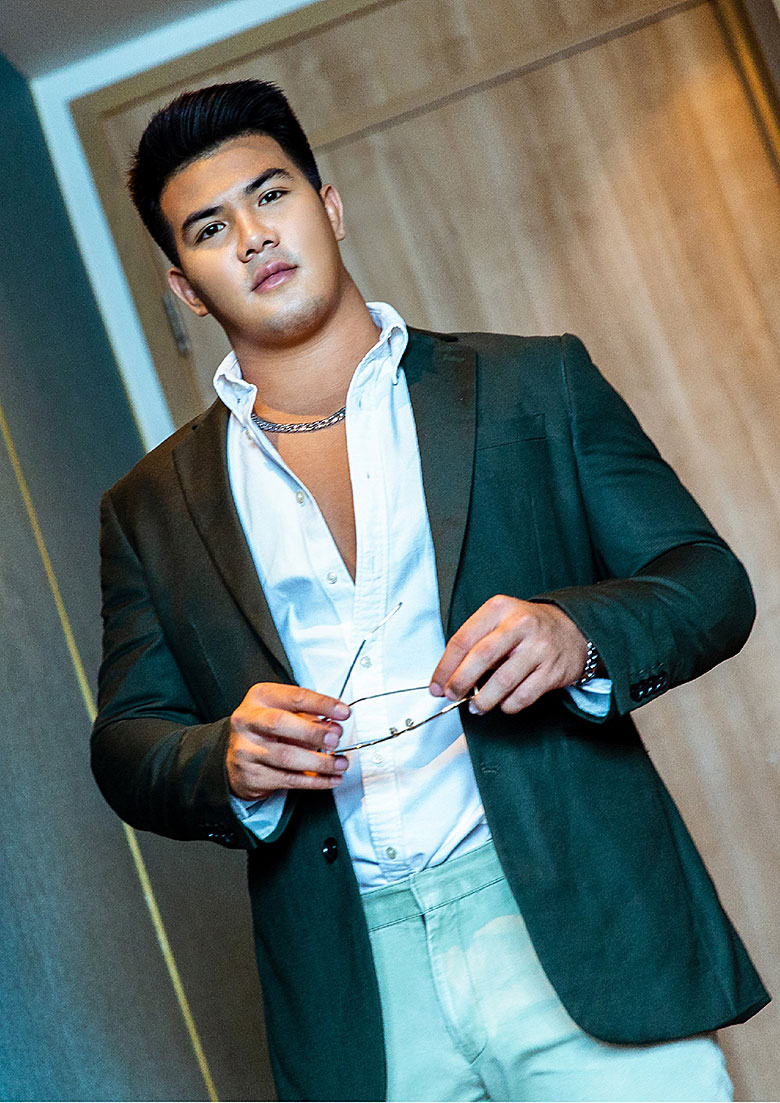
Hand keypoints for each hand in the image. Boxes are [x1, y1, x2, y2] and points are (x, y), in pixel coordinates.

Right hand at [227, 683, 350, 799]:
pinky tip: (330, 778)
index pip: (294, 697)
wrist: (234, 757)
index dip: (321, 704)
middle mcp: (248, 721)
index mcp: (260, 697)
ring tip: (340, 763)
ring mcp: (246, 750)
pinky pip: (288, 780)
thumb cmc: (266, 729)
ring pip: (286, 757)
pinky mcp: (251, 776)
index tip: (343, 712)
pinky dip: (314, 781)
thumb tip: (334, 728)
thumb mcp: (284, 712)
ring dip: (319, 762)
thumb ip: (309, 717)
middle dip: (312, 732)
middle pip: (280, 723)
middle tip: (335, 739)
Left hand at [429, 595, 587, 714]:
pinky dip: (508, 705)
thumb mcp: (500, 620)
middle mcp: (520, 625)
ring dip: (484, 699)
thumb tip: (449, 676)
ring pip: (503, 680)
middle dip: (461, 682)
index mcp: (499, 609)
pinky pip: (524, 695)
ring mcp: (539, 647)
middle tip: (452, 696)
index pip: (464, 639)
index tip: (437, 684)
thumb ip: (476, 641)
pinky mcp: (553, 670)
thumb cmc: (527, 628)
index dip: (446, 666)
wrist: (573, 629)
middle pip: (481, 657)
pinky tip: (503, 704)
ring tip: (476, 706)